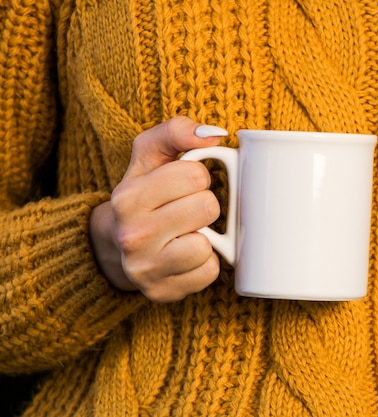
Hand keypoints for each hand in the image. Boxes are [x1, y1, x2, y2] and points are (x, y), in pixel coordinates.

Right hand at [89, 116, 227, 301]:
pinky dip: (205, 263)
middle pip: (207, 208)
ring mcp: (145, 269)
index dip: (198, 177)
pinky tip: (186, 257)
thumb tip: (215, 135)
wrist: (115, 246)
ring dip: (205, 237)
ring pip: (208, 245)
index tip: (183, 186)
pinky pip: (209, 272)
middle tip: (186, 211)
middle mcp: (132, 235)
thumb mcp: (149, 155)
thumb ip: (177, 132)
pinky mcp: (162, 292)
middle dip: (204, 206)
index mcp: (128, 197)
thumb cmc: (144, 194)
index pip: (196, 175)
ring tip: (185, 234)